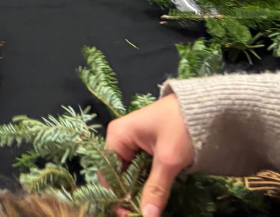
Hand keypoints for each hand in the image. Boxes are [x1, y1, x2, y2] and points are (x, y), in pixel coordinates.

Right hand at [105, 94, 194, 216]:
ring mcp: (135, 143)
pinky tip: (153, 198)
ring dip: (139, 192)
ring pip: (131, 174)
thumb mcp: (168, 160)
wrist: (205, 108)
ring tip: (148, 210)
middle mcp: (121, 139)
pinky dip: (147, 184)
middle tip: (141, 214)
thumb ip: (156, 189)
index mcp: (118, 135)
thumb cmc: (181, 126)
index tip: (128, 214)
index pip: (108, 171)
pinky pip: (141, 170)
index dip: (116, 195)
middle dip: (128, 195)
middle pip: (118, 174)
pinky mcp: (148, 148)